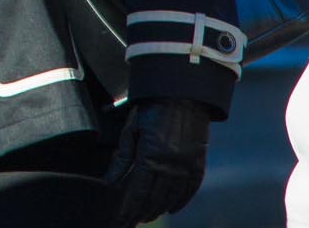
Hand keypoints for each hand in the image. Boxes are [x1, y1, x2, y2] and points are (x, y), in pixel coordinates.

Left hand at [106, 98, 211, 226]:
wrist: (182, 93)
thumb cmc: (151, 109)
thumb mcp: (131, 130)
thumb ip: (122, 159)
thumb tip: (109, 183)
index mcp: (152, 156)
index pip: (138, 191)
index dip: (128, 208)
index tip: (120, 221)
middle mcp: (172, 165)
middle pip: (155, 198)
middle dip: (140, 212)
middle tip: (129, 221)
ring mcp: (188, 165)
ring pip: (172, 197)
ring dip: (158, 209)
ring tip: (145, 216)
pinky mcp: (199, 162)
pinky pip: (190, 189)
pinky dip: (180, 201)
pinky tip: (170, 209)